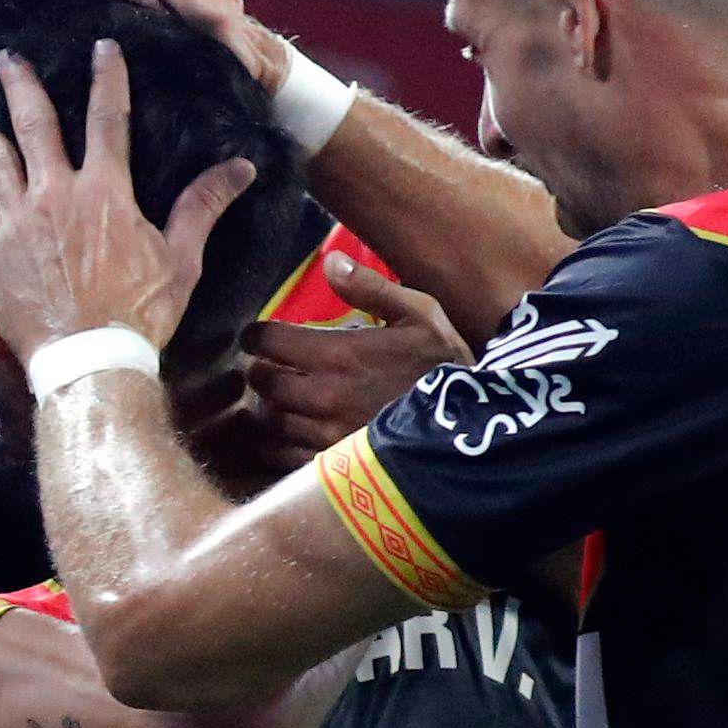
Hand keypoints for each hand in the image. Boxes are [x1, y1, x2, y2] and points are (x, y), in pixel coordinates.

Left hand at [0, 43, 253, 364]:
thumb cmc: (140, 316)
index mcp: (106, 191)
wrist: (89, 363)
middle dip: (22, 84)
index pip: (109, 117)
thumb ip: (203, 206)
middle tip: (8, 57)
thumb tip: (242, 167)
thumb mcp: (181, 260)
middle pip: (34, 124)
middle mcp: (55, 194)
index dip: (107, 77)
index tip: (101, 48)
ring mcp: (16, 220)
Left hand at [241, 256, 471, 464]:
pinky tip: (286, 434)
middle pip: (263, 382)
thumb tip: (330, 261)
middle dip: (259, 371)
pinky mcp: (332, 466)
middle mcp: (325, 396)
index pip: (268, 341)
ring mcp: (326, 435)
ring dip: (267, 408)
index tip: (256, 337)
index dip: (255, 336)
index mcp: (339, 354)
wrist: (472, 424)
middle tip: (266, 367)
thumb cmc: (443, 365)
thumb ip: (370, 287)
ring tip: (276, 400)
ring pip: (270, 421)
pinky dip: (276, 444)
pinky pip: (283, 457)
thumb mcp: (418, 314)